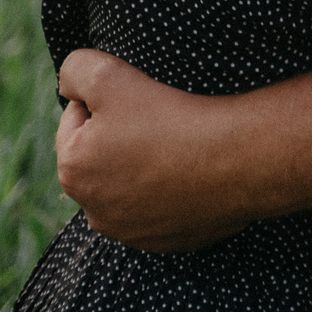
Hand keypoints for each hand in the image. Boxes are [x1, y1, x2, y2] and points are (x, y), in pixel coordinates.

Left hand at [56, 50, 250, 250]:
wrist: (241, 159)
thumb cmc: (176, 116)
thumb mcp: (111, 76)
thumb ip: (75, 70)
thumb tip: (69, 82)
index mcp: (73, 170)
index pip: (76, 118)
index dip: (107, 98)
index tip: (143, 96)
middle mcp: (95, 211)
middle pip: (101, 156)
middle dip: (121, 136)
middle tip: (162, 117)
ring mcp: (132, 231)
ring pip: (129, 186)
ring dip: (144, 167)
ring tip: (179, 145)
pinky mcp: (167, 240)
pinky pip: (161, 209)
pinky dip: (172, 191)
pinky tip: (193, 172)